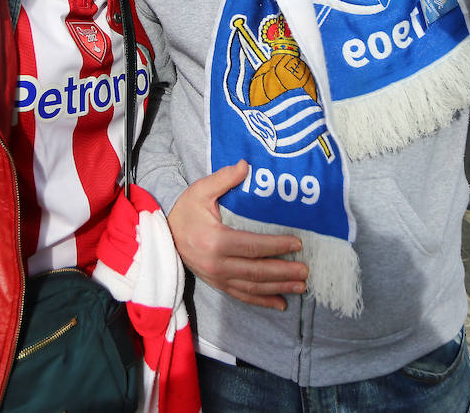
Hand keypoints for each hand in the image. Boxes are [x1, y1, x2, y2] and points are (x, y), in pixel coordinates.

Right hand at [166, 160, 307, 310]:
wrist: (164, 236)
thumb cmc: (185, 211)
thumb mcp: (200, 190)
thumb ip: (224, 179)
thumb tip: (246, 165)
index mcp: (216, 241)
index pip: (253, 246)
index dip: (277, 246)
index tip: (297, 244)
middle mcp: (217, 264)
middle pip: (257, 271)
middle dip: (284, 272)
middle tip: (306, 270)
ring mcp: (217, 278)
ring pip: (253, 287)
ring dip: (279, 288)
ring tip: (300, 286)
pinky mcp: (218, 284)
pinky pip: (243, 296)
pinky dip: (262, 301)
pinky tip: (280, 303)